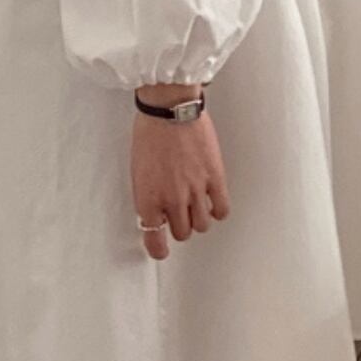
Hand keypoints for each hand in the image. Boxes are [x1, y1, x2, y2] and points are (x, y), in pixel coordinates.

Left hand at [131, 89, 230, 260]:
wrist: (170, 110)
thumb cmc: (150, 132)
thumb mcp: (139, 169)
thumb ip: (148, 194)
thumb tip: (156, 209)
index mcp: (147, 199)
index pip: (153, 240)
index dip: (158, 249)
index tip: (161, 250)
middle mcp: (171, 200)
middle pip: (182, 233)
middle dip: (180, 226)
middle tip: (180, 215)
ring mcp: (195, 191)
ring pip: (202, 225)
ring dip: (199, 218)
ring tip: (197, 206)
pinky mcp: (215, 178)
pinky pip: (222, 209)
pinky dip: (218, 210)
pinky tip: (214, 202)